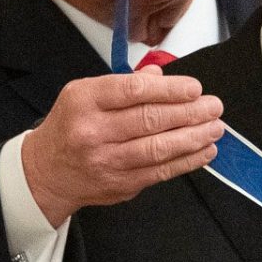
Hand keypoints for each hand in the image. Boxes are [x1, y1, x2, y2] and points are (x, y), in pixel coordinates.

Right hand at [22, 66, 223, 225]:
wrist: (47, 172)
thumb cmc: (70, 127)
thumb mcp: (84, 94)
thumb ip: (123, 84)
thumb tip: (160, 77)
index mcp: (84, 101)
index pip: (133, 91)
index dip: (169, 90)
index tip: (194, 89)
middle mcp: (93, 132)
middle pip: (150, 120)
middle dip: (189, 113)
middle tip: (213, 106)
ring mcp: (107, 161)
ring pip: (159, 148)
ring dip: (194, 137)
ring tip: (215, 127)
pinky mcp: (120, 184)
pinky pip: (160, 171)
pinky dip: (187, 161)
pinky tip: (204, 151)